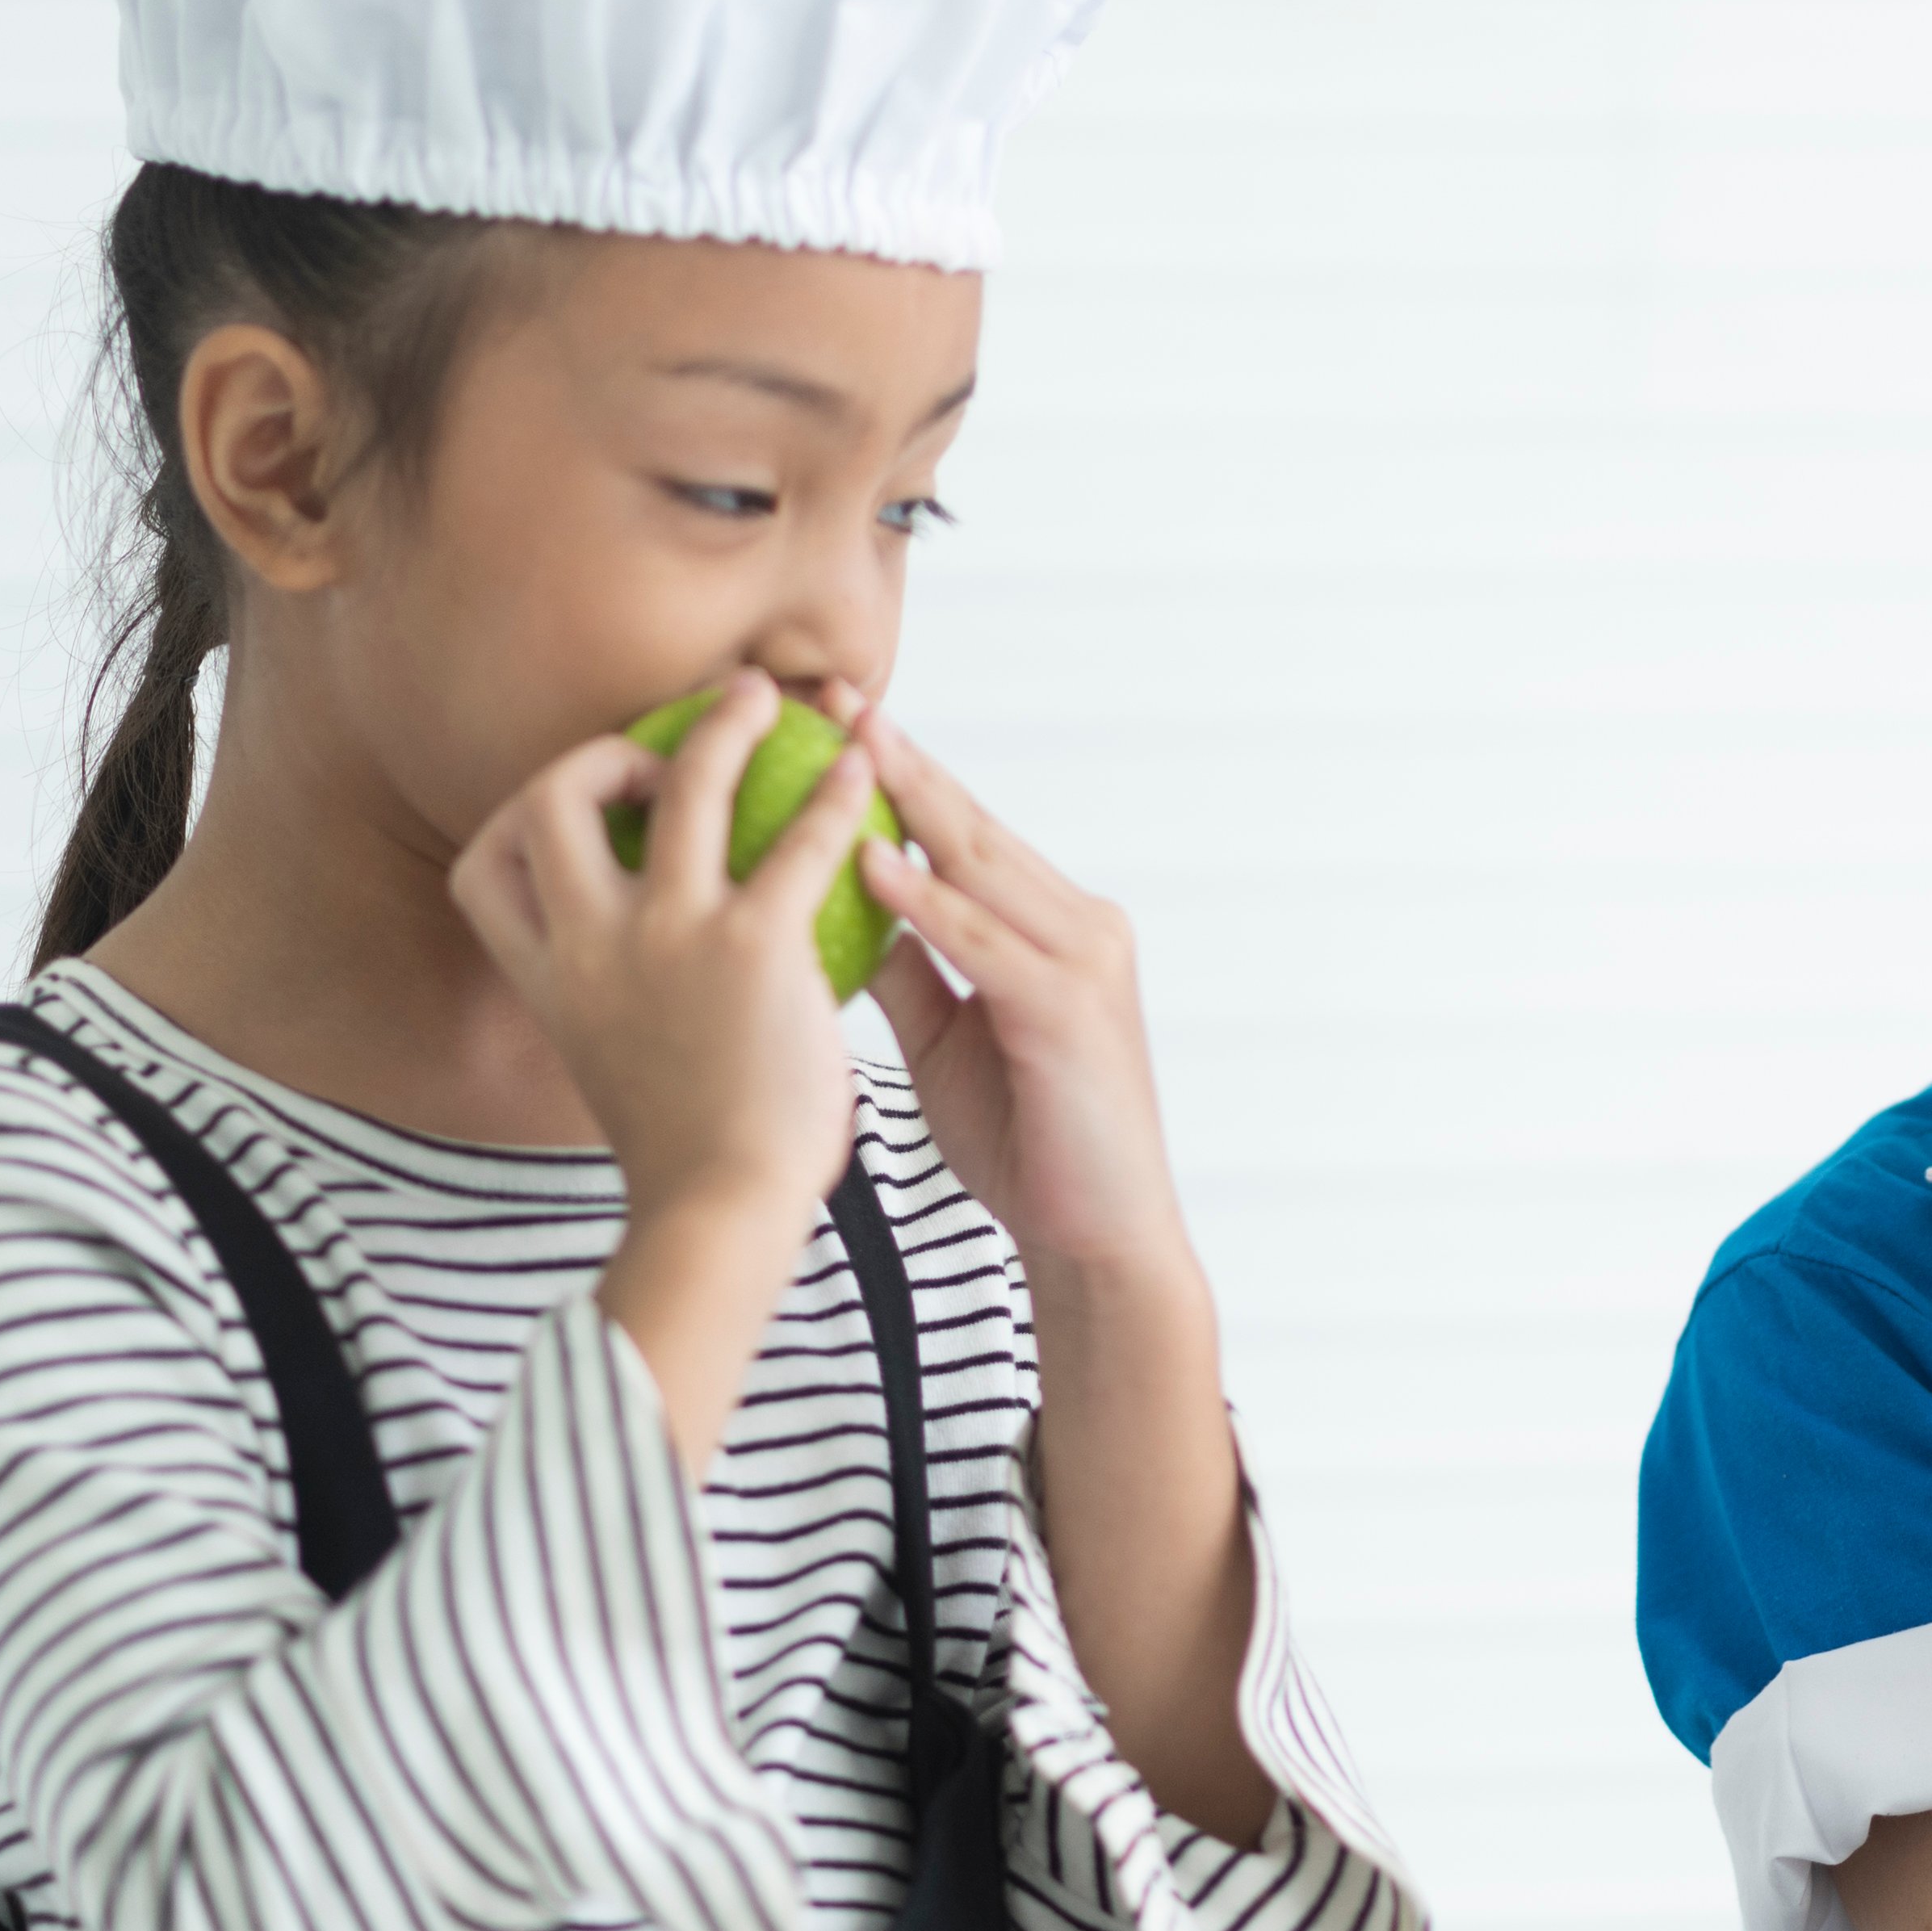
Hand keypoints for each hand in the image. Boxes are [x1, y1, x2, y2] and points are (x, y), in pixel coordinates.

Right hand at [447, 670, 869, 1238]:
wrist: (719, 1214)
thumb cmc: (688, 1158)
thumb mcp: (616, 1070)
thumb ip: (619, 1008)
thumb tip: (652, 984)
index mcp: (549, 983)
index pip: (478, 872)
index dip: (509, 824)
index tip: (567, 812)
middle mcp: (589, 945)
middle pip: (549, 799)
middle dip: (601, 751)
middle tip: (669, 743)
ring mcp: (666, 937)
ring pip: (682, 783)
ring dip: (724, 726)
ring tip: (767, 697)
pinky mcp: (750, 946)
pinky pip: (798, 838)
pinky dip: (834, 795)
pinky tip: (862, 776)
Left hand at [837, 696, 1194, 1286]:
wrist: (1099, 1237)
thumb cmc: (1025, 1140)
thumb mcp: (950, 1040)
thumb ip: (912, 969)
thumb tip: (842, 907)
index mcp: (1056, 927)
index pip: (967, 834)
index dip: (902, 772)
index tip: (834, 717)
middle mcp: (1080, 926)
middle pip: (975, 826)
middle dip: (902, 757)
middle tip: (832, 693)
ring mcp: (1084, 962)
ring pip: (983, 866)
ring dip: (911, 800)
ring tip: (847, 743)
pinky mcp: (1071, 1010)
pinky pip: (984, 942)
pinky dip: (927, 900)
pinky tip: (871, 860)